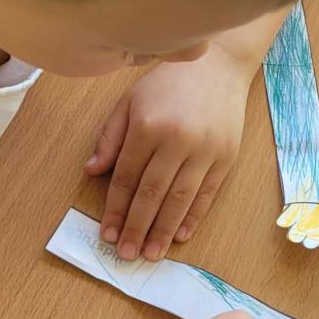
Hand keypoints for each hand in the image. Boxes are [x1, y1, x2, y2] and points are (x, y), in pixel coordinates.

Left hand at [86, 50, 253, 260]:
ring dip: (163, 231)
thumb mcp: (130, 101)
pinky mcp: (226, 157)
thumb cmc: (169, 81)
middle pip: (152, 194)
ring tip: (151, 253)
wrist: (220, 63)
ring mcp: (204, 150)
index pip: (127, 178)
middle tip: (127, 254)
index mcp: (147, 125)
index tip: (107, 234)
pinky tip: (180, 235)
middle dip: (137, 228)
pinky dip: (193, 217)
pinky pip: (207, 194)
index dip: (115, 209)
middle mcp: (176, 140)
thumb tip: (93, 172)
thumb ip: (111, 137)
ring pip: (180, 199)